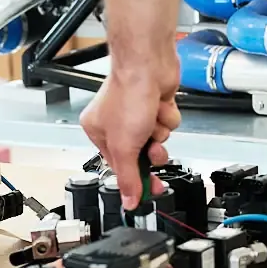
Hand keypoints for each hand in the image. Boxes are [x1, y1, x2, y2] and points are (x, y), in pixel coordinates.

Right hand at [80, 62, 179, 207]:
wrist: (149, 65)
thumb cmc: (128, 95)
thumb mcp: (124, 146)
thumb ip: (127, 177)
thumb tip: (128, 201)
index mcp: (98, 131)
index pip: (118, 166)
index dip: (134, 179)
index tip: (146, 191)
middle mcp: (116, 122)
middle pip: (140, 155)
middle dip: (150, 154)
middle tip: (156, 162)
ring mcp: (138, 113)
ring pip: (157, 140)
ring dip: (159, 134)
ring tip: (153, 122)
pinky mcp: (156, 105)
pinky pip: (167, 125)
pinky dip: (167, 118)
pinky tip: (160, 107)